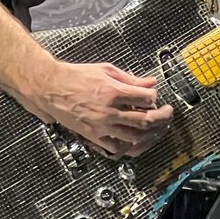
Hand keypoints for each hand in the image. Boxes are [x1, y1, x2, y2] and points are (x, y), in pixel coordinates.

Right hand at [19, 61, 173, 158]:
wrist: (52, 88)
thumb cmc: (77, 76)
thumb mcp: (107, 70)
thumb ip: (131, 79)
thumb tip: (151, 82)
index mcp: (114, 92)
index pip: (146, 98)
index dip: (155, 97)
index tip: (154, 96)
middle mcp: (109, 111)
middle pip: (145, 120)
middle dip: (161, 117)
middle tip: (167, 113)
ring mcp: (102, 126)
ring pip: (135, 137)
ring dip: (150, 134)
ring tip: (157, 128)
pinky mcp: (94, 136)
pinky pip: (117, 148)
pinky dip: (130, 146)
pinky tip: (137, 139)